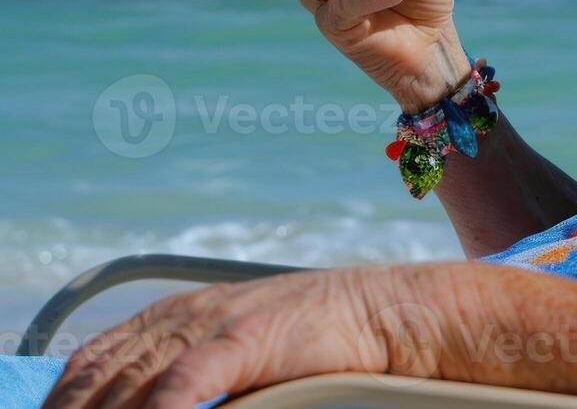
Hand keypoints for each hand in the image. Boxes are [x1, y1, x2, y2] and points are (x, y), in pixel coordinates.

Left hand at [41, 265, 470, 408]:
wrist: (381, 311)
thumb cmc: (319, 336)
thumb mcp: (242, 341)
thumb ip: (194, 365)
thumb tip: (158, 397)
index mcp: (180, 314)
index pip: (96, 357)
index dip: (63, 395)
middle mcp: (186, 316)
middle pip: (102, 375)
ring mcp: (213, 326)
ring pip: (131, 383)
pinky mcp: (242, 341)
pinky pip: (180, 384)